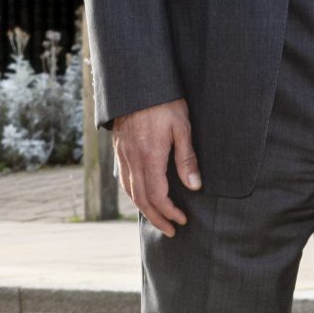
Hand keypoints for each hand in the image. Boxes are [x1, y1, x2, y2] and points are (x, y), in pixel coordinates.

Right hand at [112, 99, 198, 238]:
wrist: (136, 82)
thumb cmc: (164, 103)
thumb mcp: (182, 127)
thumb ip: (187, 159)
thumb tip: (194, 187)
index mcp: (149, 156)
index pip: (157, 195)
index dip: (169, 212)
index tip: (183, 220)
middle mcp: (132, 159)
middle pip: (140, 198)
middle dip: (156, 218)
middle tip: (171, 230)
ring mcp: (122, 154)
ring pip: (129, 190)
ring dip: (143, 209)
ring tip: (157, 218)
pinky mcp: (119, 149)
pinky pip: (123, 178)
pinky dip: (132, 193)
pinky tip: (141, 196)